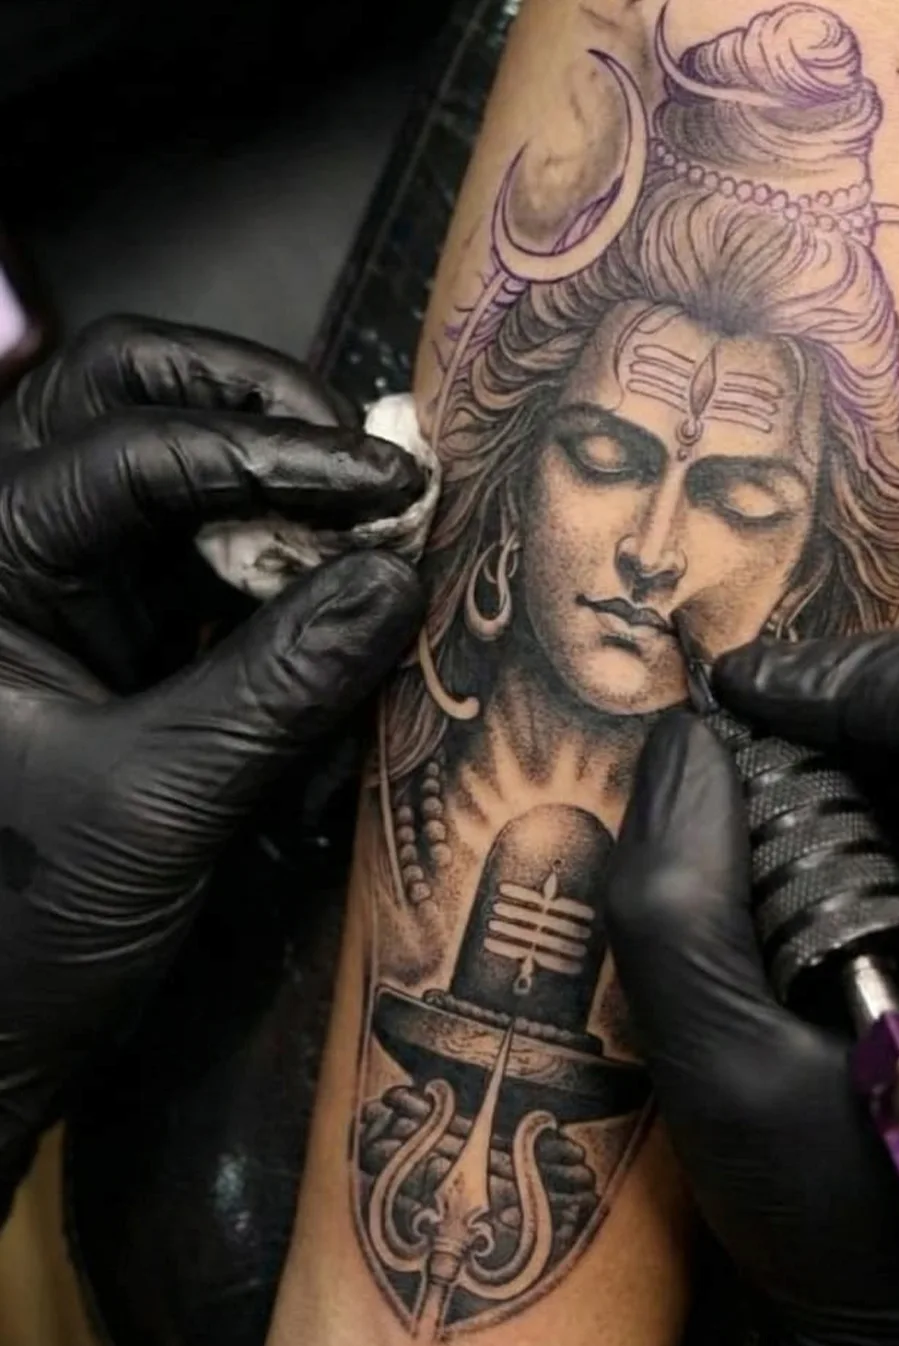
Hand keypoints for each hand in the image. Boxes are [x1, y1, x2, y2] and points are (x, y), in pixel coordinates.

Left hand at [0, 315, 424, 1214]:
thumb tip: (398, 577)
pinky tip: (347, 583)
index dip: (270, 451)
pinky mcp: (115, 643)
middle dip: (256, 407)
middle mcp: (14, 552)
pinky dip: (278, 558)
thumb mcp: (161, 800)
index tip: (389, 484)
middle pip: (124, 396)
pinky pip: (202, 559)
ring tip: (378, 515)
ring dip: (278, 478)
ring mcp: (65, 592)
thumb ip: (280, 683)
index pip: (125, 447)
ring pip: (169, 466)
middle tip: (366, 459)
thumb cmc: (25, 932)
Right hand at [607, 621, 898, 1345]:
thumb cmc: (849, 1236)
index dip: (844, 671)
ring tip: (787, 843)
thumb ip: (675, 901)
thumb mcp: (721, 1084)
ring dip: (873, 765)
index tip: (738, 713)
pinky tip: (842, 892)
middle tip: (751, 777)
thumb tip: (687, 747)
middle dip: (851, 714)